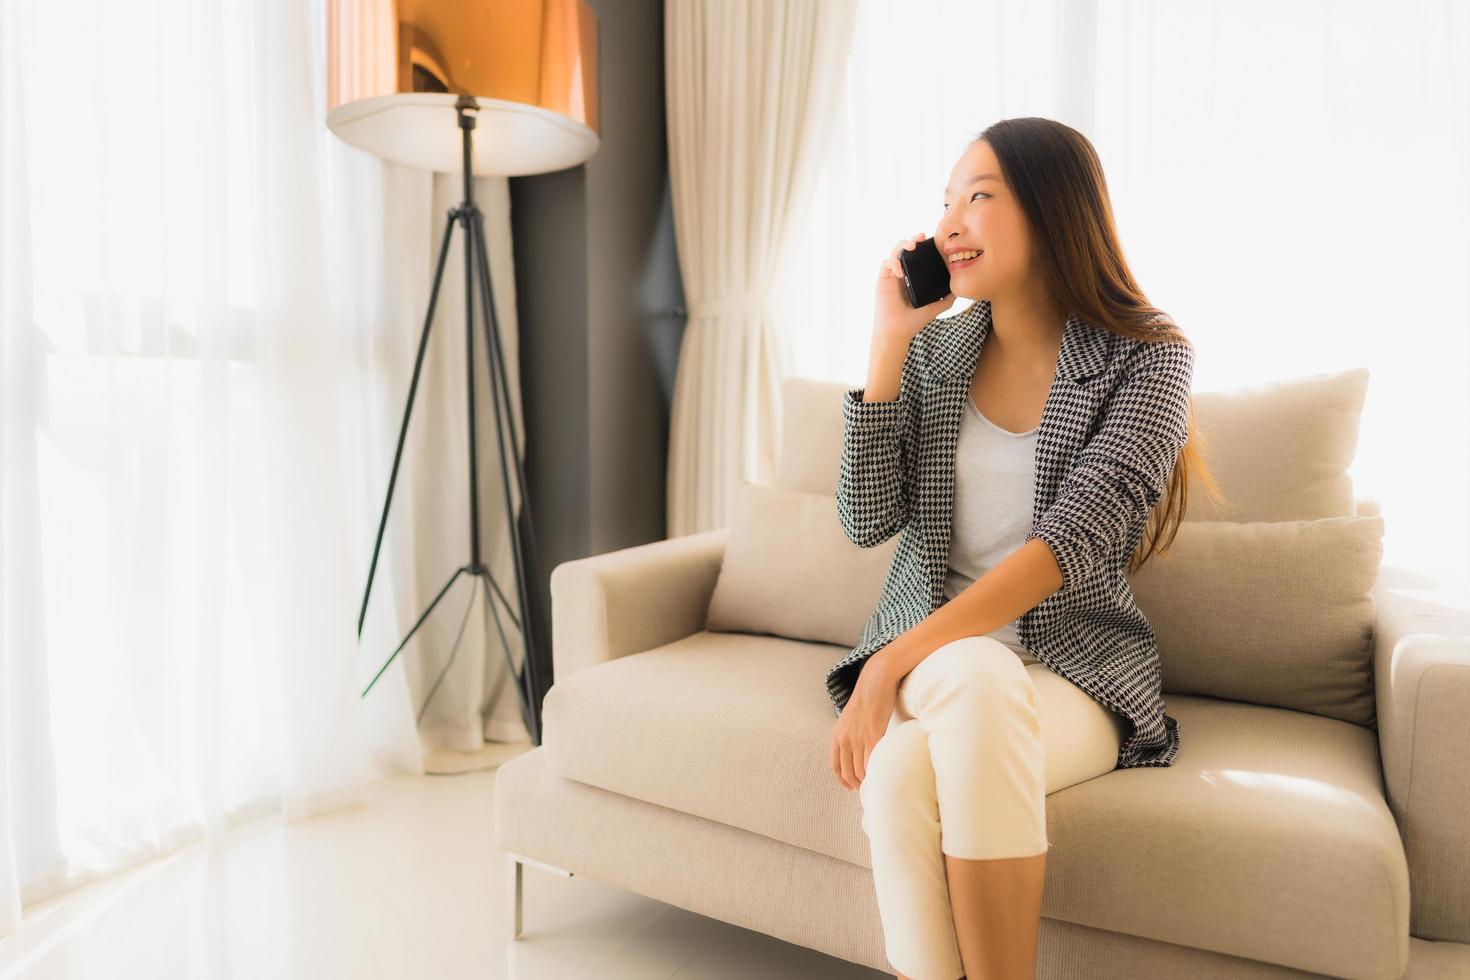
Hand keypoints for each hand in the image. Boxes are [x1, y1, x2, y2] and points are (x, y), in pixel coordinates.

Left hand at [830, 653, 900, 790]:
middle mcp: (844, 738)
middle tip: (866, 789)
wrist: (876, 679)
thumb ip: (850, 733)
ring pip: (860, 770)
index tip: (850, 787)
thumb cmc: (867, 698)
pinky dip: (876, 771)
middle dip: (856, 784)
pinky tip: (881, 775)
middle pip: (848, 771)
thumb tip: (856, 748)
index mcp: (837, 735)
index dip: (842, 779)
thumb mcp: (850, 718)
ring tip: (875, 783)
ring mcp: (858, 737)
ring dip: (867, 780)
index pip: (835, 765)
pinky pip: (872, 761)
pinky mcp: (874, 734)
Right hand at [873, 231, 954, 350]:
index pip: (918, 257)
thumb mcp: (935, 307)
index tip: (933, 242)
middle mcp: (903, 274)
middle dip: (913, 240)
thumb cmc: (914, 321)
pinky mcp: (883, 280)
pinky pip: (886, 263)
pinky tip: (901, 271)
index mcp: (914, 278)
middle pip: (906, 249)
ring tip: (911, 246)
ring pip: (894, 252)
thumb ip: (947, 299)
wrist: (898, 331)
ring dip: (902, 245)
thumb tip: (959, 289)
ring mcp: (892, 276)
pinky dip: (893, 262)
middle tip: (922, 237)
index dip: (923, 246)